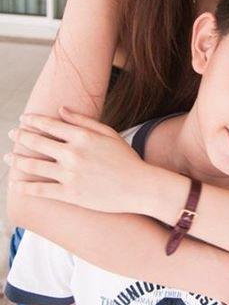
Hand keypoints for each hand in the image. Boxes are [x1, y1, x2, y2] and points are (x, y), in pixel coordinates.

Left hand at [4, 108, 146, 213]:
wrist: (139, 187)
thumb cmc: (125, 158)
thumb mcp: (108, 133)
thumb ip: (83, 121)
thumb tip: (60, 110)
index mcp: (82, 136)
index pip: (50, 125)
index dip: (33, 121)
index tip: (23, 119)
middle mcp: (73, 153)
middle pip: (38, 143)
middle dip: (21, 137)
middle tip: (11, 134)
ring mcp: (70, 175)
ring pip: (34, 166)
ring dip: (17, 160)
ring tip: (8, 158)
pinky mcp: (70, 194)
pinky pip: (41, 190)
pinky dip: (25, 186)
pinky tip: (15, 183)